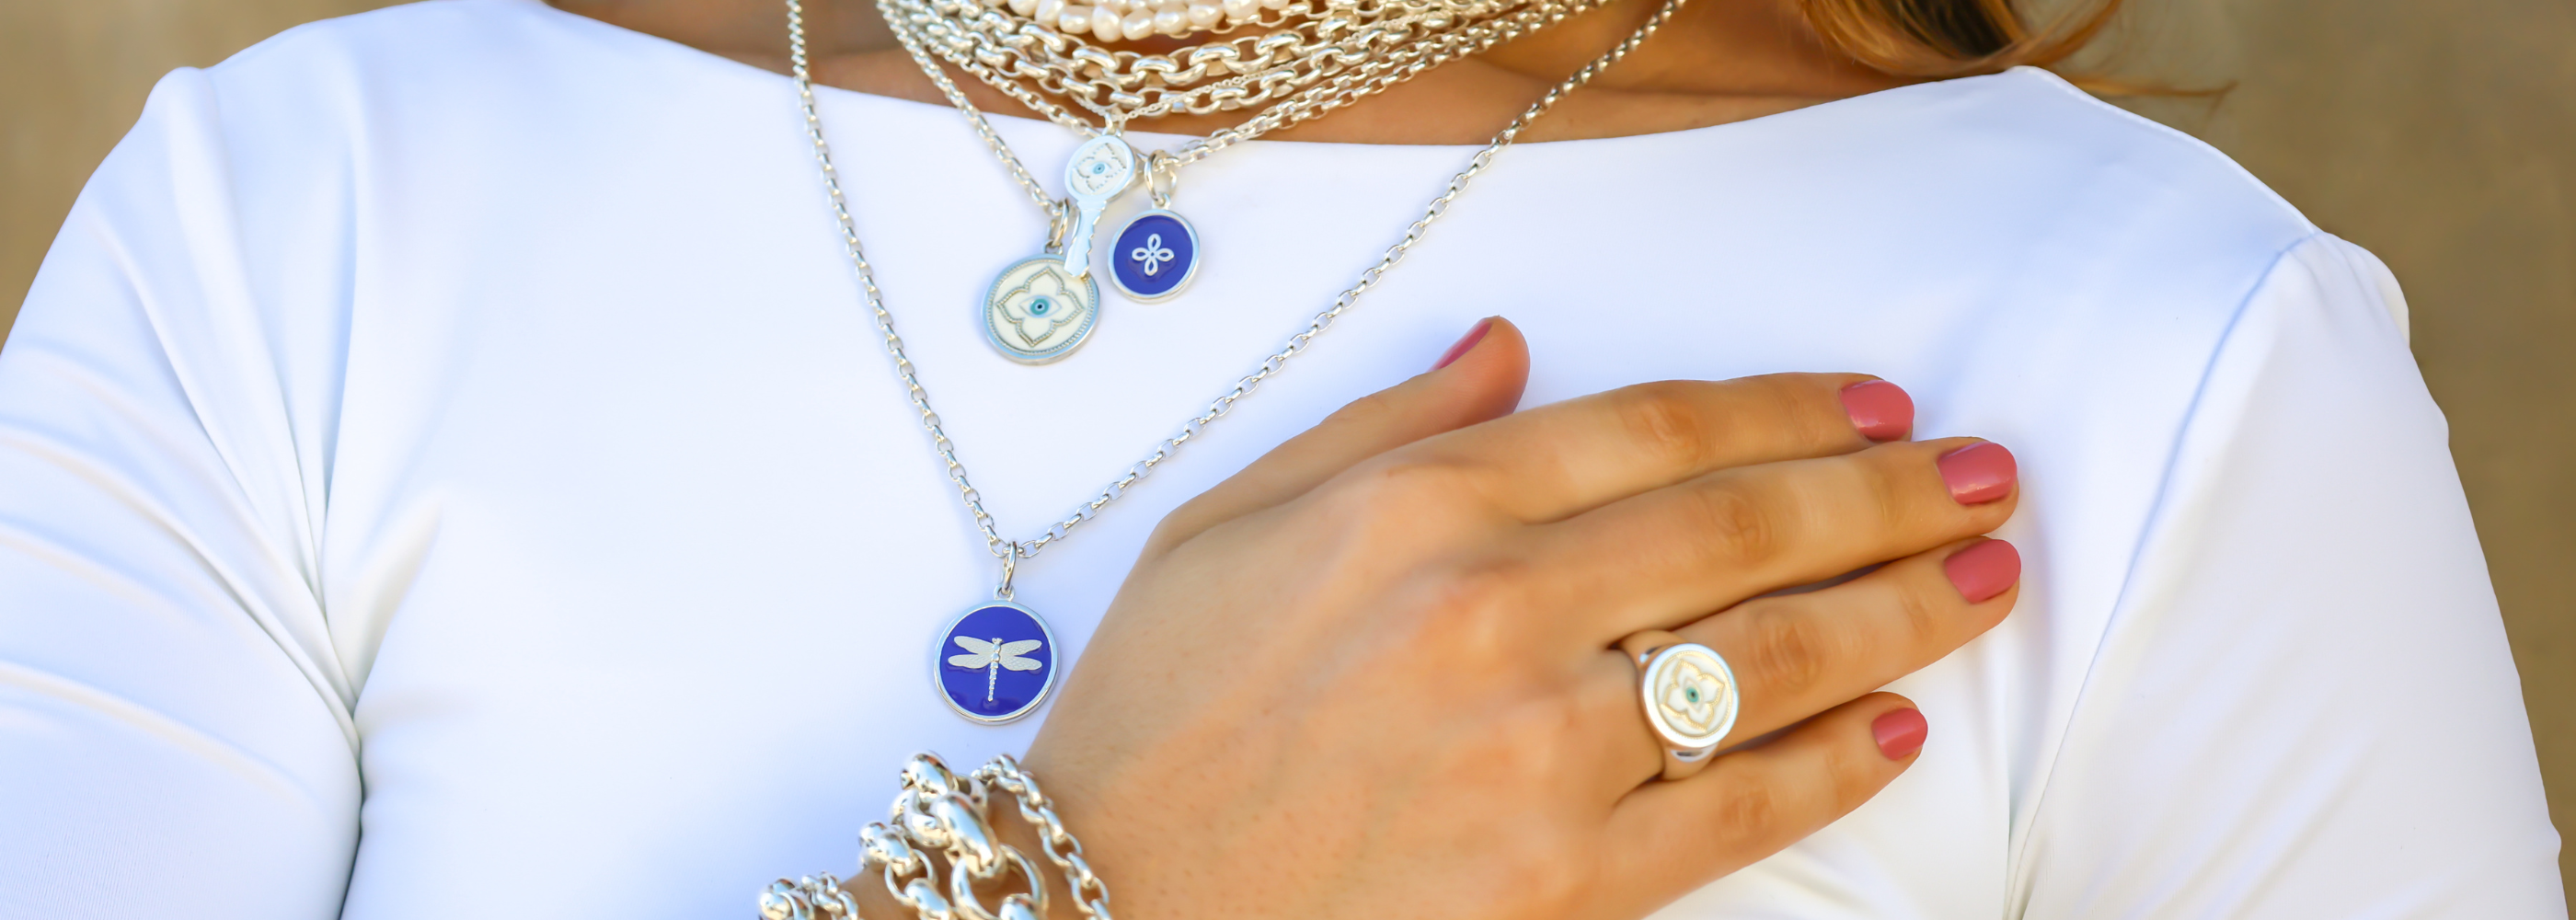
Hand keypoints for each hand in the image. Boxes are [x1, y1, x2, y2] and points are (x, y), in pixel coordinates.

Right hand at [1020, 317, 2019, 919]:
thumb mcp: (1226, 524)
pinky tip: (1899, 728)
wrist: (1105, 901)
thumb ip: (1381, 425)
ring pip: (1775, 657)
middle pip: (1751, 524)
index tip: (1880, 408)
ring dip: (1905, 609)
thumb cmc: (1156, 716)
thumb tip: (1510, 350)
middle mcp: (1497, 607)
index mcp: (1421, 505)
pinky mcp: (1561, 879)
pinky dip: (1836, 764)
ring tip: (1987, 580)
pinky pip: (1742, 808)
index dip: (1794, 408)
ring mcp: (1539, 748)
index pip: (1661, 428)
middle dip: (1895, 494)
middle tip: (1991, 479)